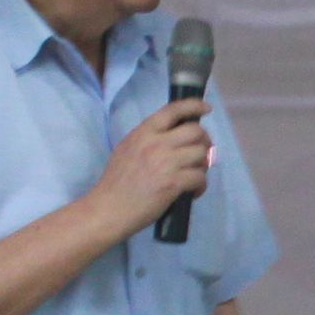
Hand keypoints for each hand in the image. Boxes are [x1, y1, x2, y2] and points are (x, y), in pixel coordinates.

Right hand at [97, 99, 215, 237]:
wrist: (109, 208)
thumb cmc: (115, 182)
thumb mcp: (127, 149)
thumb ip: (147, 139)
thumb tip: (172, 137)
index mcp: (143, 133)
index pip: (172, 110)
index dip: (193, 106)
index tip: (206, 108)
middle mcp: (156, 143)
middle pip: (195, 131)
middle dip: (205, 140)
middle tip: (202, 152)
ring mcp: (166, 163)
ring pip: (201, 154)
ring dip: (203, 165)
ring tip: (195, 175)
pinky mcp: (173, 183)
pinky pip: (200, 177)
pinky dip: (200, 185)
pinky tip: (192, 192)